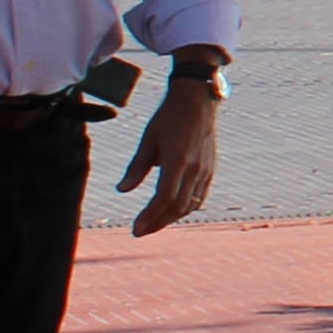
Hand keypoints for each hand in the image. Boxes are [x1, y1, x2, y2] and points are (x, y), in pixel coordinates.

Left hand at [118, 79, 219, 235]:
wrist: (197, 101)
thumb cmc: (169, 118)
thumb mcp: (148, 140)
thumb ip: (136, 167)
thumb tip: (122, 190)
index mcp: (178, 160)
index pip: (164, 197)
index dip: (149, 216)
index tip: (136, 229)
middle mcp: (195, 168)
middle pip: (177, 206)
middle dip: (158, 222)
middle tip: (140, 231)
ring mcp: (205, 170)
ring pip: (190, 205)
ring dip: (171, 218)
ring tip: (153, 223)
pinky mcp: (210, 169)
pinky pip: (199, 197)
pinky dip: (185, 208)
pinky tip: (172, 211)